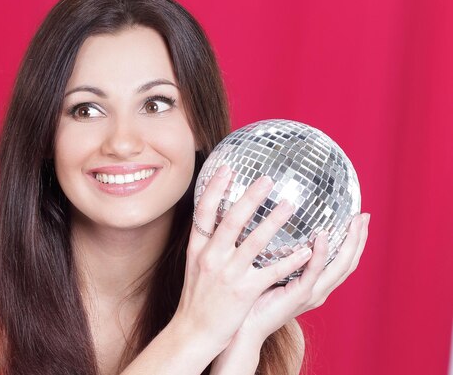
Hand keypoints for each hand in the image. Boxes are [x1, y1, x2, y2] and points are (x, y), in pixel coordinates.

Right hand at [171, 166, 316, 357]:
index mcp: (197, 248)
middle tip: (268, 179)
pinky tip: (306, 250)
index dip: (213, 188)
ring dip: (274, 221)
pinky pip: (271, 271)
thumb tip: (213, 217)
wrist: (194, 331)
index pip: (203, 212)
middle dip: (250, 198)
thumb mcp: (194, 265)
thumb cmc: (197, 297)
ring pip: (254, 242)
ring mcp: (228, 274)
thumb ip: (205, 242)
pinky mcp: (244, 291)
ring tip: (290, 205)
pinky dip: (290, 259)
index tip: (226, 169)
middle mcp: (210, 257)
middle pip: (231, 220)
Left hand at [239, 212, 369, 340]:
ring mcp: (312, 294)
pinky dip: (321, 254)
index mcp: (316, 286)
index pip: (343, 262)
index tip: (360, 218)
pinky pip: (314, 272)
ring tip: (355, 222)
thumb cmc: (254, 297)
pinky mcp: (300, 295)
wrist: (246, 326)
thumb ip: (283, 254)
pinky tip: (322, 236)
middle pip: (349, 263)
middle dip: (359, 239)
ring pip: (340, 267)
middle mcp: (320, 290)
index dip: (354, 241)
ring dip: (350, 243)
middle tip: (365, 216)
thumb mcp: (274, 271)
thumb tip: (278, 222)